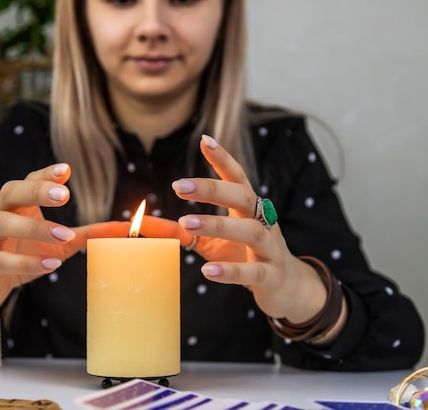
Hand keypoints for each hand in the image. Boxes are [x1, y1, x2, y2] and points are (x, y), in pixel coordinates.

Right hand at [0, 163, 128, 310]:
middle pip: (10, 192)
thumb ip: (87, 233)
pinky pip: (0, 260)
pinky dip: (25, 261)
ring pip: (2, 223)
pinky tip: (51, 265)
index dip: (46, 175)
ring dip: (35, 229)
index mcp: (17, 205)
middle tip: (64, 195)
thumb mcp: (59, 244)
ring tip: (65, 235)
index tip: (66, 170)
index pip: (29, 181)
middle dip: (36, 190)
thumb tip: (124, 227)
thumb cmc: (23, 254)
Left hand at [145, 135, 326, 322]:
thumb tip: (142, 223)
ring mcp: (270, 248)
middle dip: (212, 189)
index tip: (205, 140)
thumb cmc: (244, 255)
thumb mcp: (211, 240)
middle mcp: (263, 222)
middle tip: (178, 186)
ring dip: (218, 225)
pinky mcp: (272, 275)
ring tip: (187, 223)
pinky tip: (207, 271)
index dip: (223, 159)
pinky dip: (231, 272)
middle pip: (243, 197)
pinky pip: (253, 272)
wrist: (286, 287)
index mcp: (248, 209)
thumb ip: (181, 230)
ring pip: (251, 231)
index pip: (237, 178)